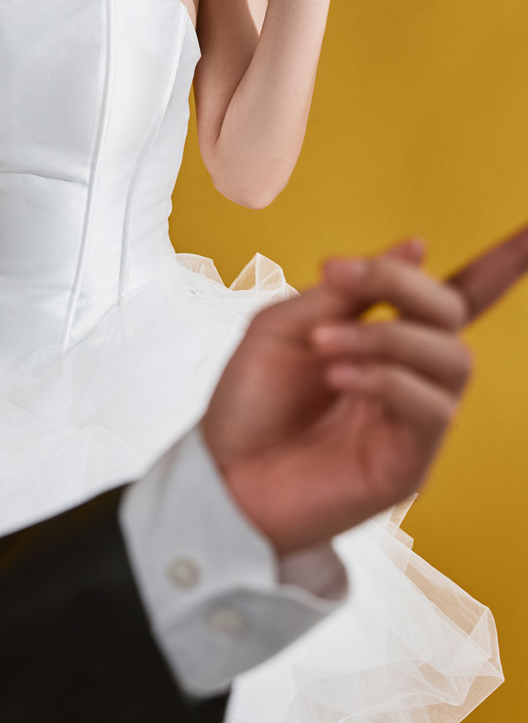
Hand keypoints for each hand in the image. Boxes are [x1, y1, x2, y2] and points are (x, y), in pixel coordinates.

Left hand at [201, 225, 527, 553]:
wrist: (223, 477)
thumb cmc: (250, 405)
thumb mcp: (287, 327)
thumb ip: (348, 291)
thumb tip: (418, 245)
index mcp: (384, 338)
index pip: (456, 296)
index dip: (502, 265)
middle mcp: (410, 376)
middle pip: (452, 313)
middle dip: (402, 284)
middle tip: (339, 276)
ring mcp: (414, 420)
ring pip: (452, 359)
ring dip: (388, 337)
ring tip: (327, 344)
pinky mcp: (410, 464)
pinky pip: (432, 409)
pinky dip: (386, 379)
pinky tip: (339, 378)